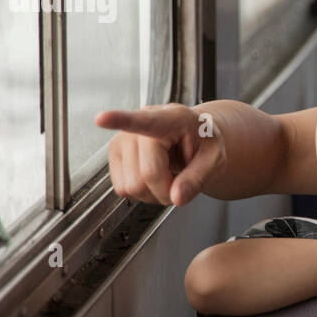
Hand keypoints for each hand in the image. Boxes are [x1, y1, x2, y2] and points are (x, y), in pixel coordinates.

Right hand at [95, 103, 225, 206]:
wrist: (193, 138)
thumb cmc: (204, 142)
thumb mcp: (215, 159)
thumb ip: (198, 178)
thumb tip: (176, 197)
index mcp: (170, 118)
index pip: (144, 121)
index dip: (120, 120)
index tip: (101, 118)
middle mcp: (140, 126)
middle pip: (147, 176)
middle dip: (166, 190)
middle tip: (181, 181)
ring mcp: (122, 140)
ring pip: (132, 187)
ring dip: (153, 193)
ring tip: (168, 176)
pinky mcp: (114, 155)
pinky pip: (123, 190)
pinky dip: (141, 193)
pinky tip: (154, 178)